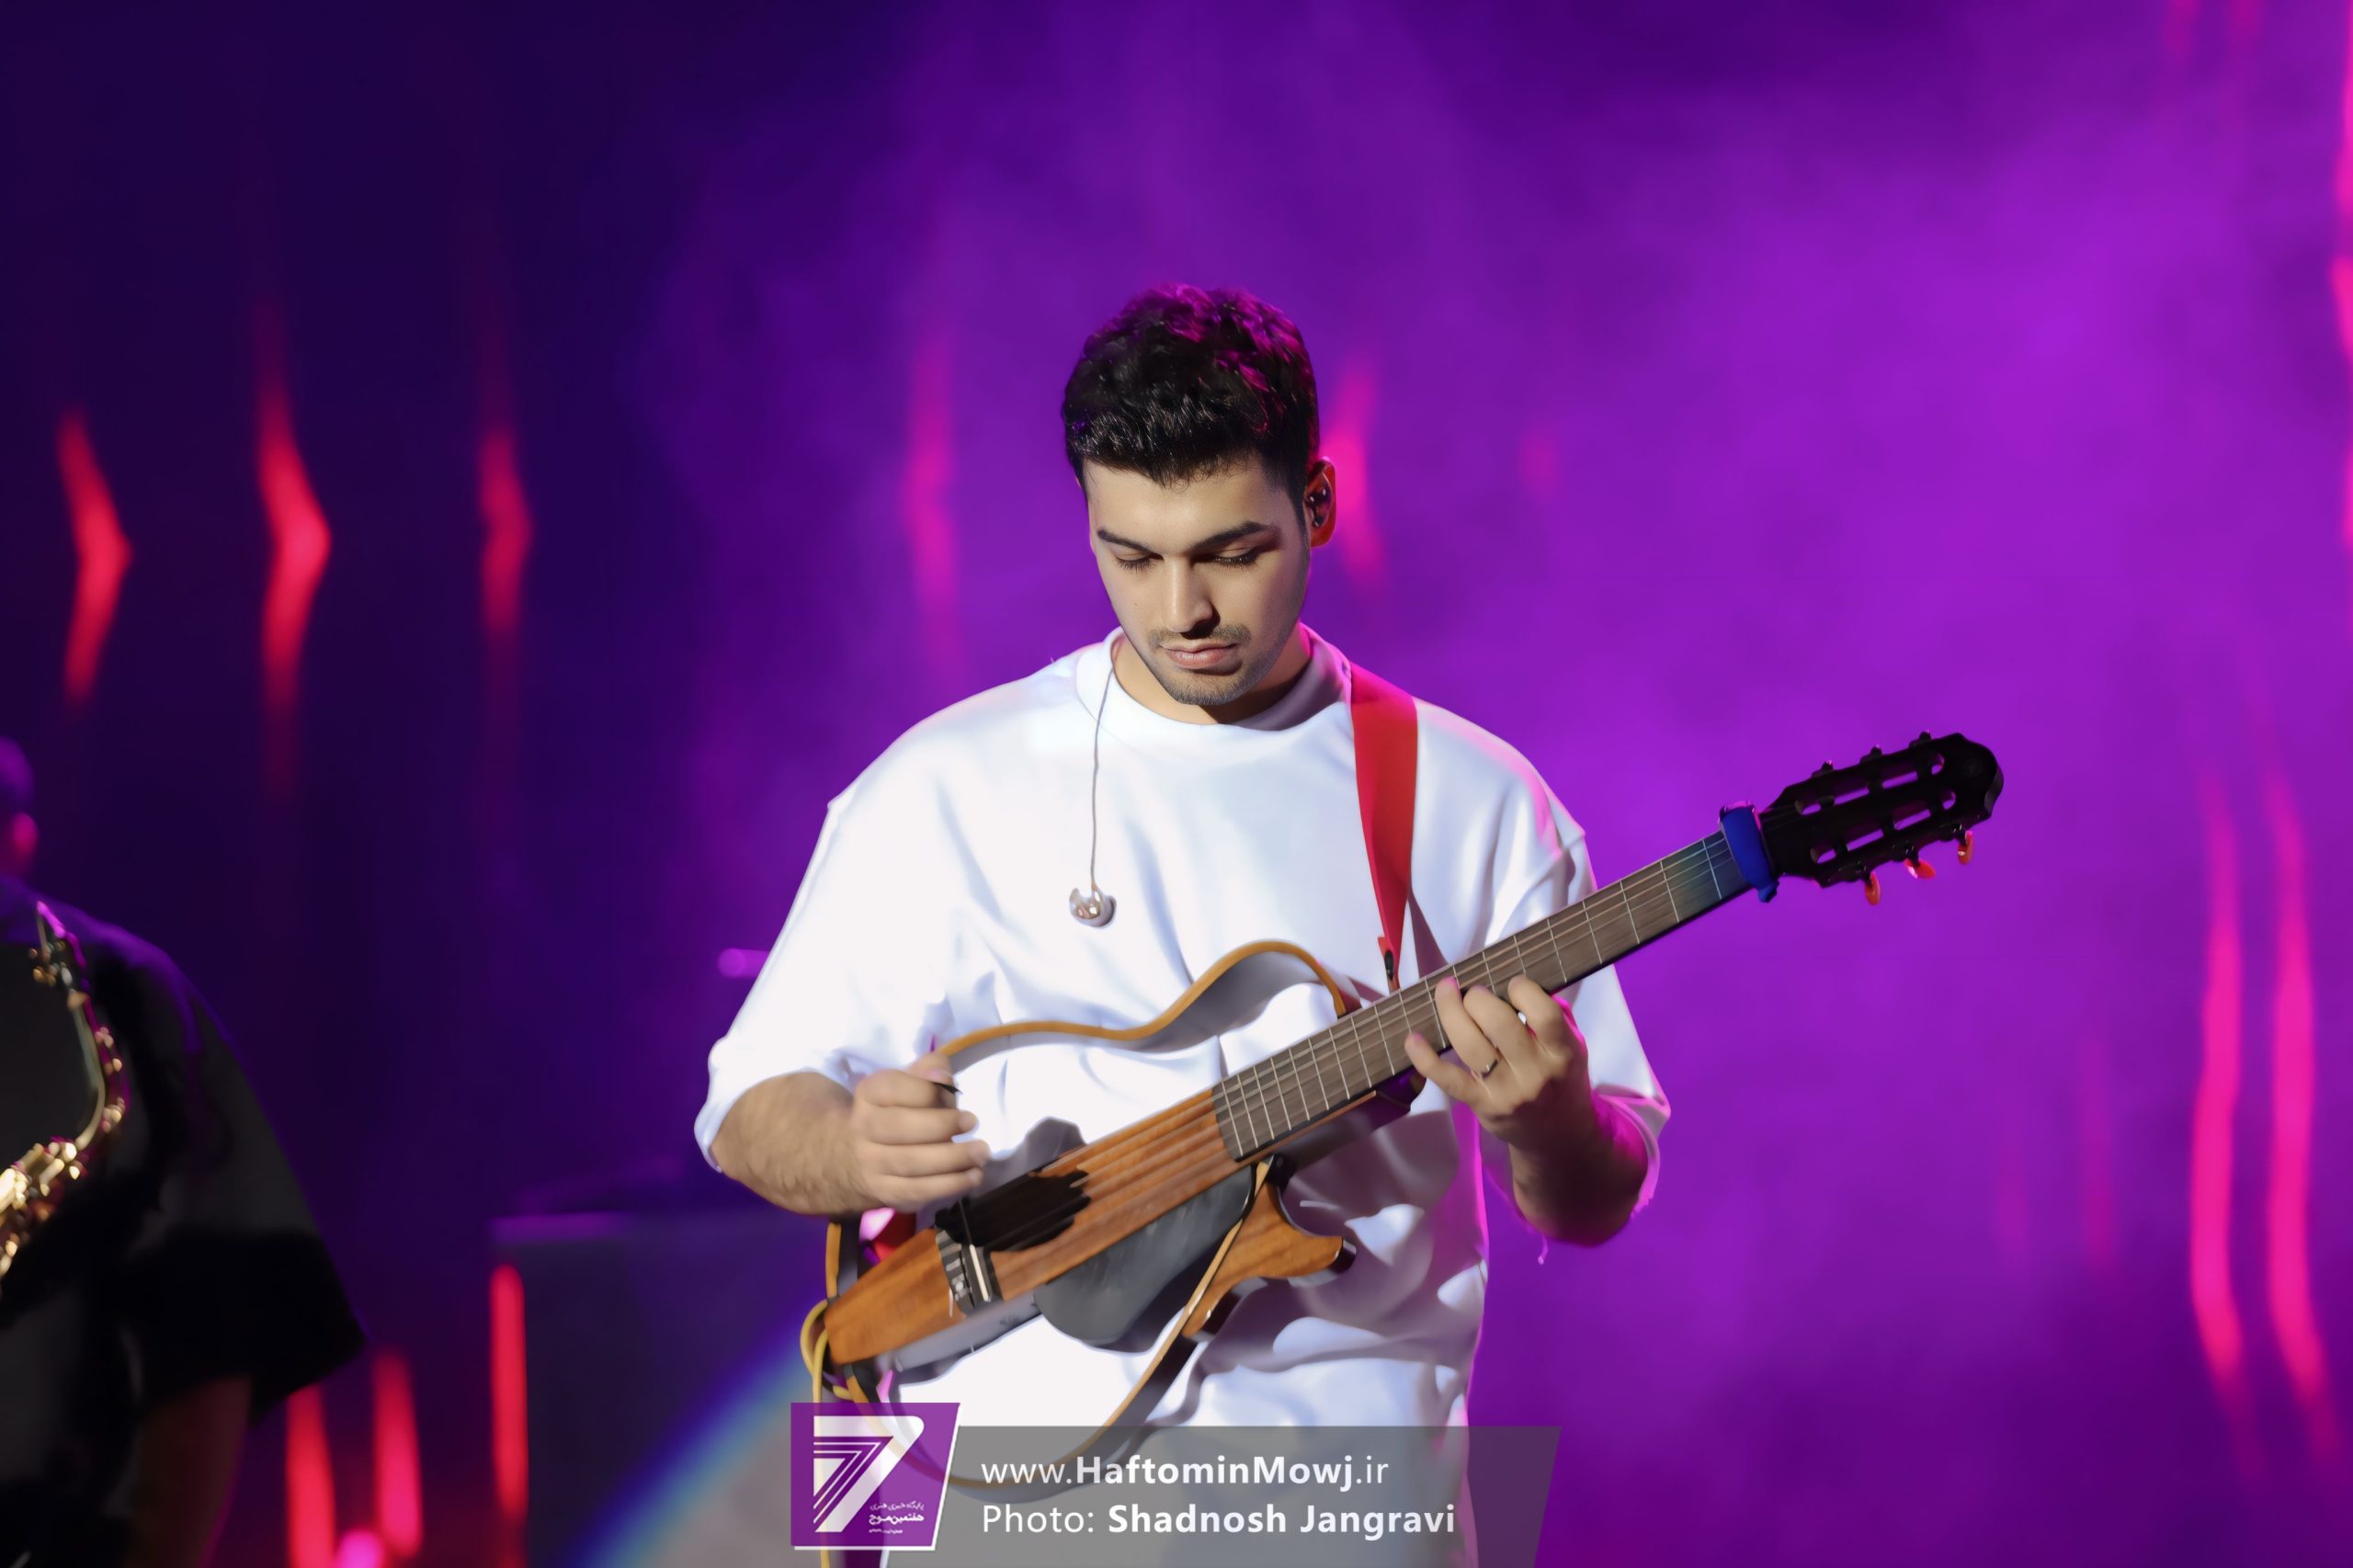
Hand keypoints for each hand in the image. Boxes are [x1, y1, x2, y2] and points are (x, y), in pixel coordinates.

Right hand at [839, 1049, 990, 1209]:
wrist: (855, 1157)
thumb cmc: (896, 1112)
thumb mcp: (908, 1084)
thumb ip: (928, 1071)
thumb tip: (943, 1074)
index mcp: (869, 1094)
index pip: (892, 1088)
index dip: (926, 1091)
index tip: (952, 1093)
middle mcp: (863, 1128)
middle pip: (900, 1126)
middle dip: (941, 1124)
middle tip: (972, 1122)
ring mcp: (871, 1163)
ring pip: (910, 1162)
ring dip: (952, 1159)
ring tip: (981, 1153)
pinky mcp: (885, 1192)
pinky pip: (916, 1191)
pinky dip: (948, 1185)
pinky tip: (972, 1176)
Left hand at [1402, 975, 1601, 1153]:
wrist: (1557, 1135)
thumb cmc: (1560, 1079)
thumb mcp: (1574, 1049)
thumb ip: (1556, 1017)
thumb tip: (1524, 984)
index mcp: (1562, 1053)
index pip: (1544, 1013)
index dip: (1523, 989)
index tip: (1512, 984)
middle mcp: (1535, 1073)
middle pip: (1499, 1024)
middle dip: (1478, 998)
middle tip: (1473, 993)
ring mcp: (1506, 1091)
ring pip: (1470, 1044)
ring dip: (1451, 1012)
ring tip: (1447, 993)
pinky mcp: (1481, 1104)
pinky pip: (1448, 1079)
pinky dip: (1425, 1058)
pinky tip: (1413, 1038)